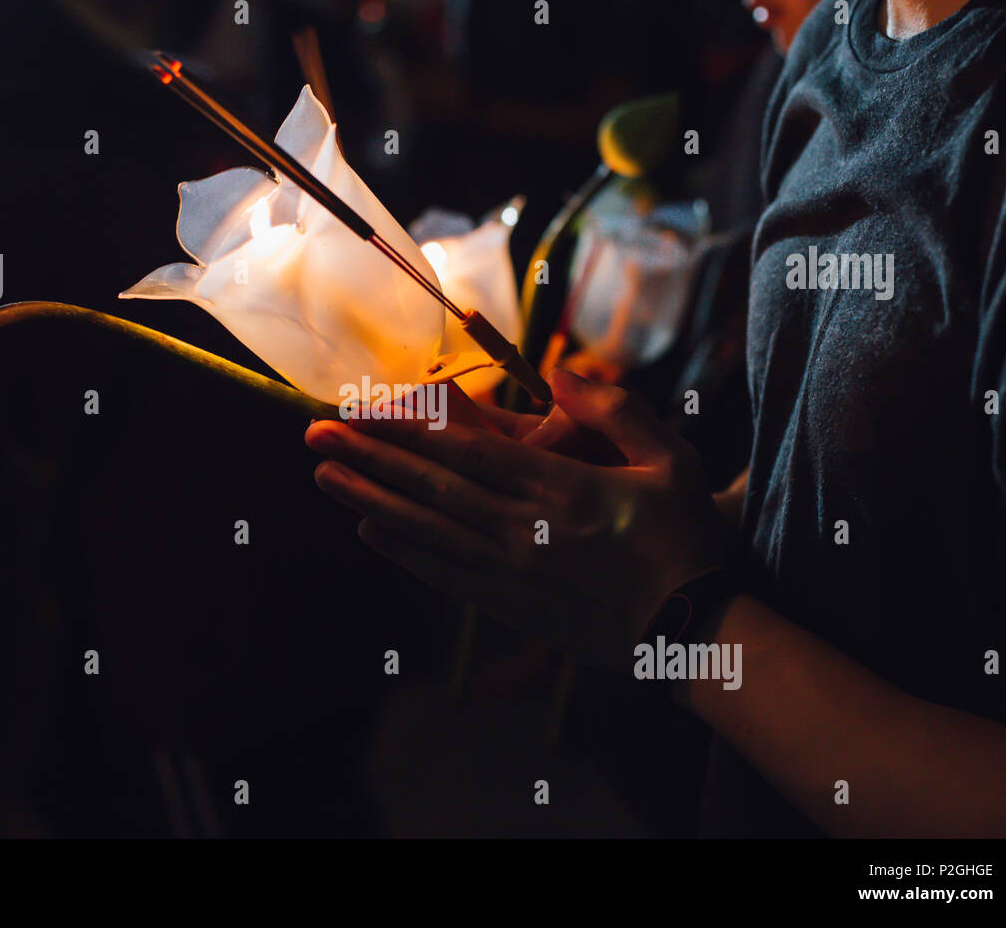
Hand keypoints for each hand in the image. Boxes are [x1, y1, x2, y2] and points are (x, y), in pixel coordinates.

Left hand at [305, 369, 726, 669]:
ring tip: (324, 477)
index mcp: (560, 487)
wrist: (691, 633)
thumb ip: (615, 410)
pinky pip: (443, 574)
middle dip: (369, 457)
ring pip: (426, 529)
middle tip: (314, 435)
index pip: (465, 449)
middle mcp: (523, 528)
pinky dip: (403, 551)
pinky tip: (370, 531)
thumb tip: (559, 372)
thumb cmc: (685, 540)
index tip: (363, 408)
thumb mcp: (670, 461)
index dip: (405, 427)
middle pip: (431, 486)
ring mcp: (512, 571)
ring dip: (370, 500)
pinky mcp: (510, 606)